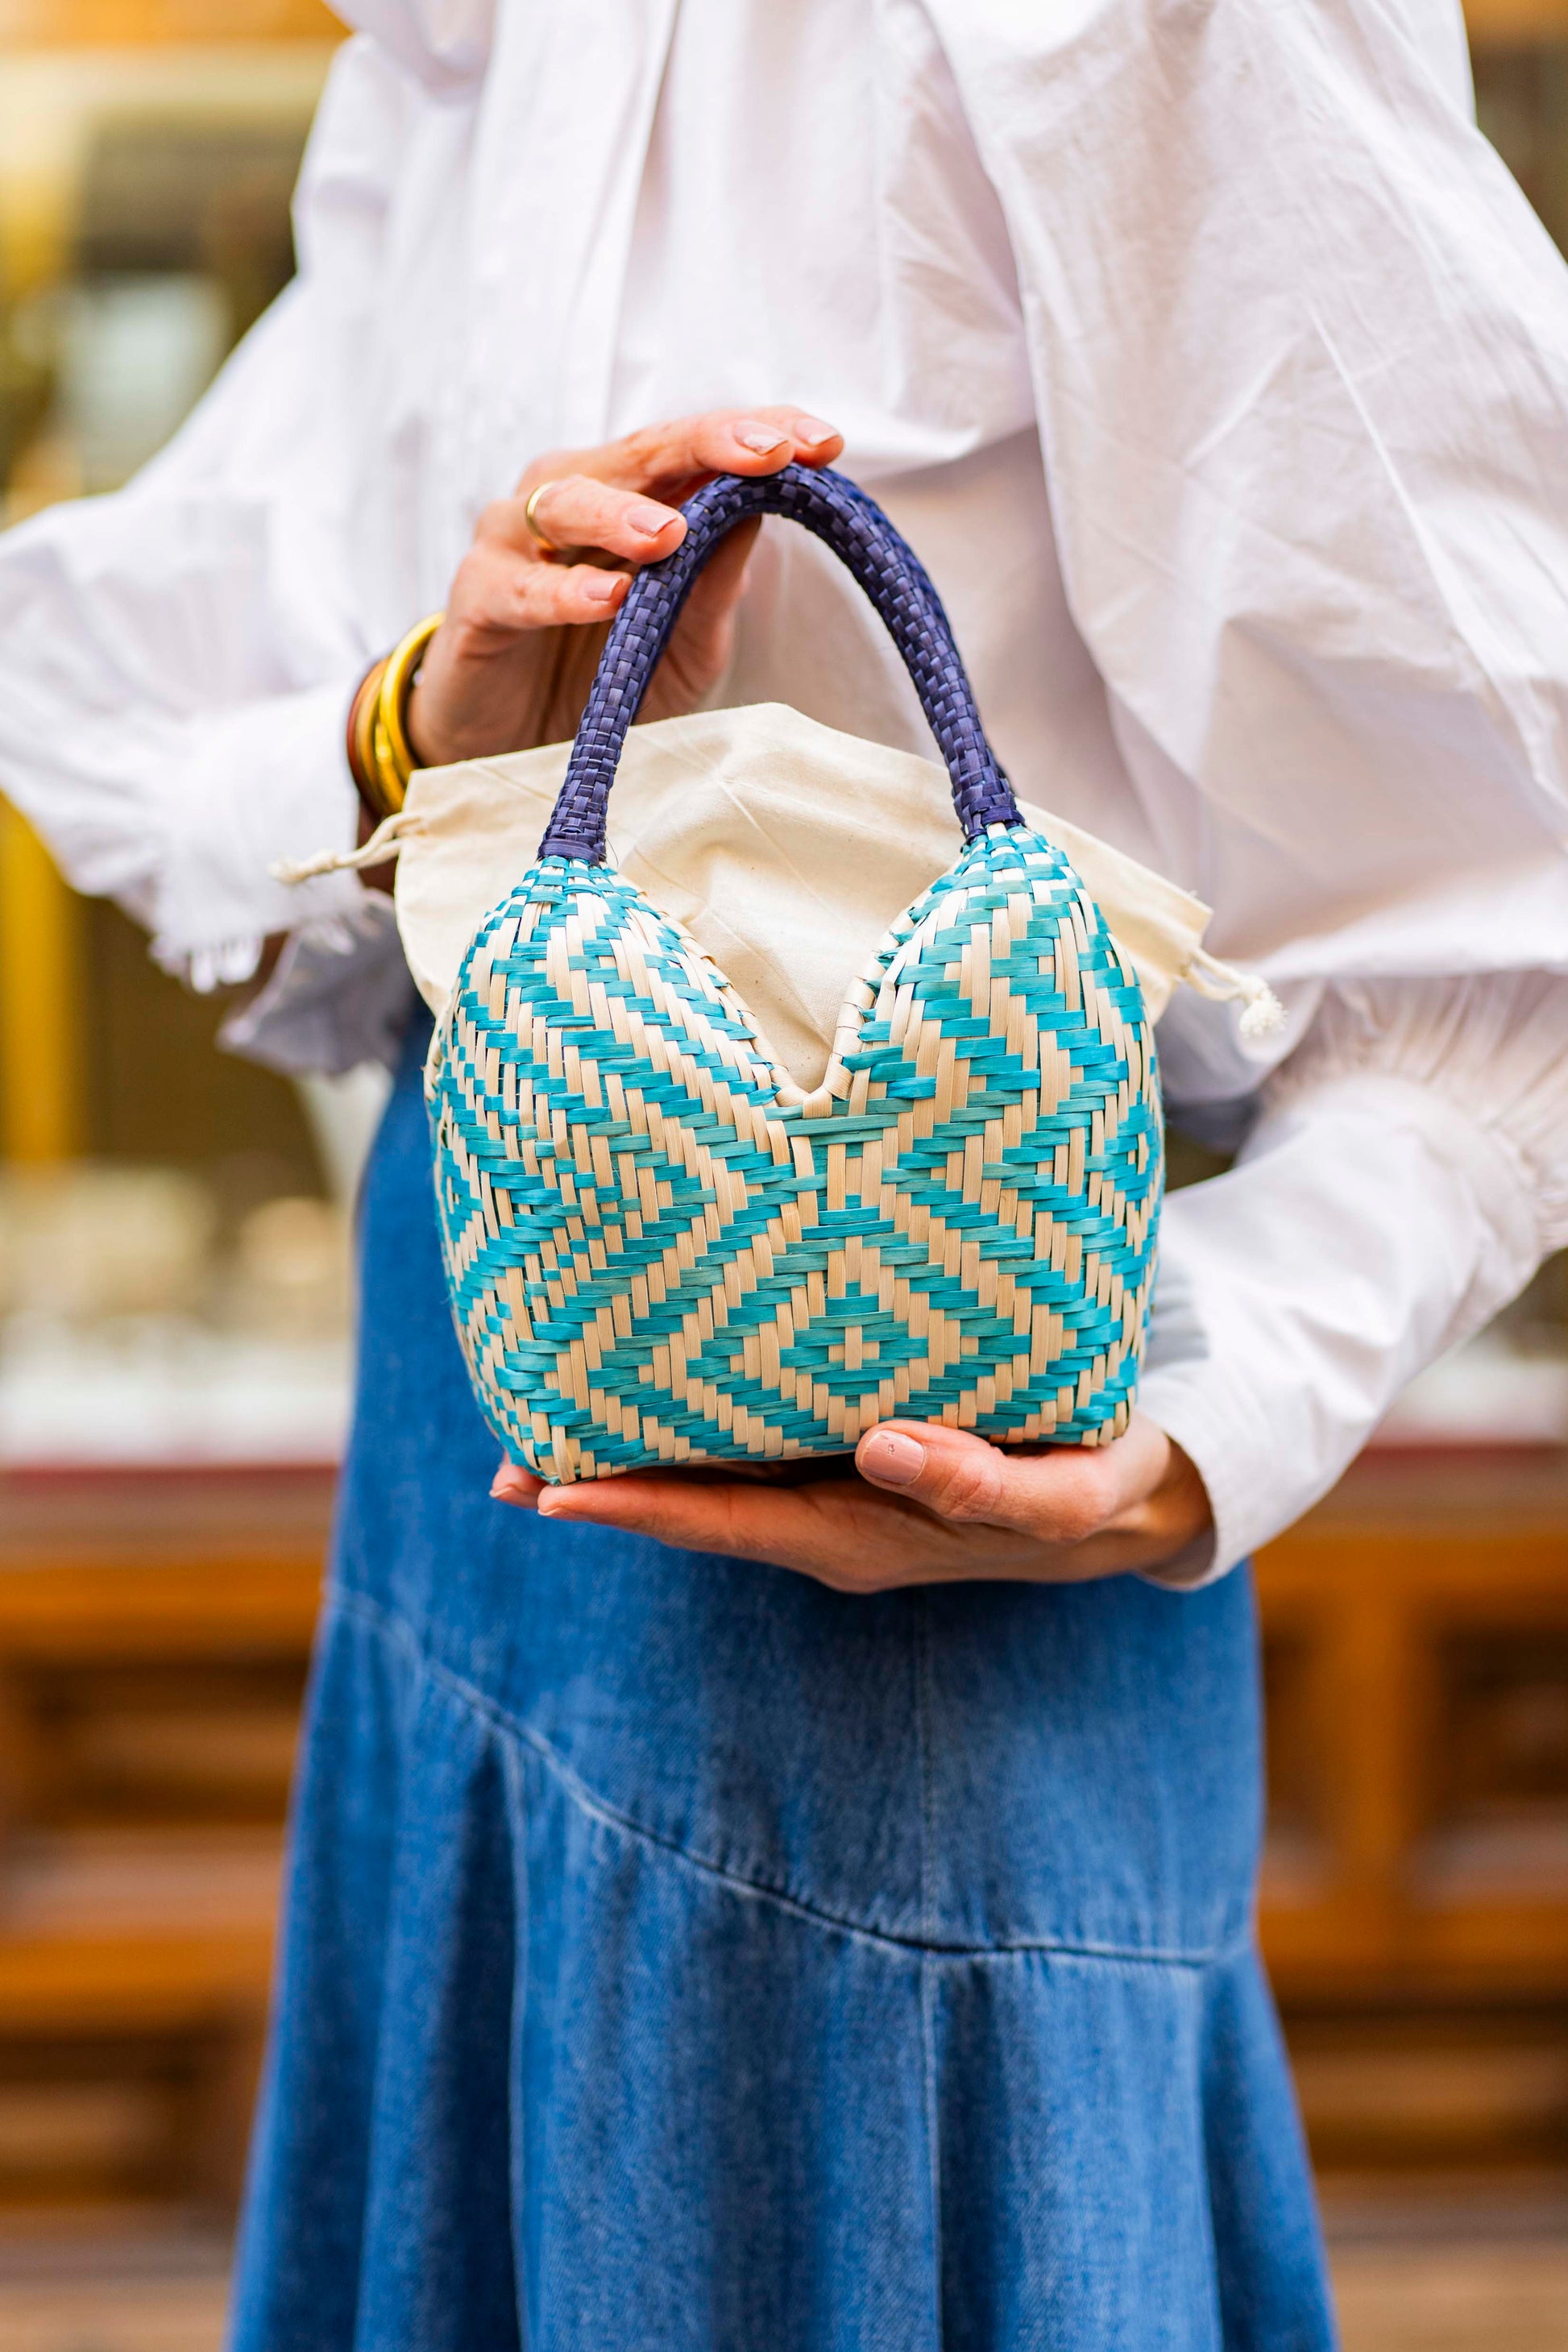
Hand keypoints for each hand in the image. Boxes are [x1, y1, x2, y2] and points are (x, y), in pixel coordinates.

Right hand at [406, 406, 843, 767]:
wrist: (517, 748)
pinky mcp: (478, 596)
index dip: (759, 435)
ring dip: (621, 513)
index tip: (824, 443)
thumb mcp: (686, 641)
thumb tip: (768, 510)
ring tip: (669, 534)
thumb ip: (717, 581)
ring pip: (567, 498)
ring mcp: (518, 540)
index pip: (700, 449)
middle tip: (767, 453)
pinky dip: (564, 591)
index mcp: (633, 498)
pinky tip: (608, 598)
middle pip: (642, 452)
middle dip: (708, 445)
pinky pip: (520, 585)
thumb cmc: (607, 682)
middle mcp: (575, 496)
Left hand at [490, 1412, 1212, 1591]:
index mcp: (866, 1538)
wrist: (1124, 1499)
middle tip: (502, 1466)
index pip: (732, 1524)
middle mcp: (831, 1526)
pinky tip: (638, 1397)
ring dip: (628, 1464)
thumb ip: (987, 1484)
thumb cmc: (1094, 1486)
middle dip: (604, 1491)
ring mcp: (833, 1499)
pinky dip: (684, 1431)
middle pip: (698, 1513)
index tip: (552, 1492)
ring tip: (531, 1435)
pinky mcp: (843, 1463)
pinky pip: (748, 1452)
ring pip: (714, 1484)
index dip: (641, 1508)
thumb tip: (884, 1446)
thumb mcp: (1065, 1494)